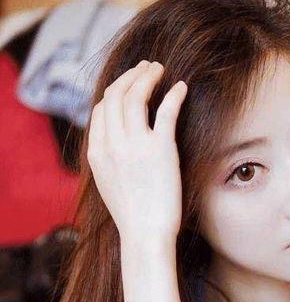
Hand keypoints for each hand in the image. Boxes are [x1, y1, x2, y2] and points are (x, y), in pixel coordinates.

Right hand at [87, 60, 187, 243]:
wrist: (145, 234)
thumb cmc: (132, 213)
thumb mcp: (108, 181)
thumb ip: (107, 155)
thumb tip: (116, 137)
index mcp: (97, 151)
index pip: (101, 108)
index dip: (116, 90)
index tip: (130, 84)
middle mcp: (112, 144)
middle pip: (116, 94)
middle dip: (131, 75)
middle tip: (147, 67)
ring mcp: (135, 145)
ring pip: (137, 96)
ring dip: (148, 76)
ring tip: (160, 69)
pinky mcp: (161, 149)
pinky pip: (166, 111)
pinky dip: (173, 95)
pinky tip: (181, 87)